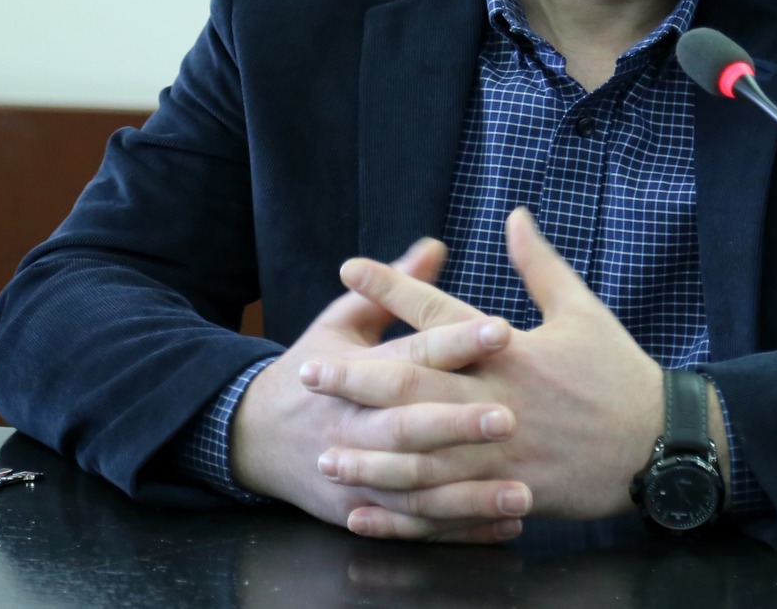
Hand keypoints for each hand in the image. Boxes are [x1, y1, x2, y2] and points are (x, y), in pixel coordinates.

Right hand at [228, 238, 531, 541]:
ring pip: (415, 486)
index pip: (410, 355)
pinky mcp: (361, 513)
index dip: (455, 343)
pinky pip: (414, 526)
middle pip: (410, 425)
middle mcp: (355, 425)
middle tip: (511, 416)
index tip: (503, 331)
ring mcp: (356, 475)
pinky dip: (459, 529)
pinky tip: (504, 526)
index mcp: (354, 372)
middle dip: (459, 422)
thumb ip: (393, 290)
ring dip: (469, 492)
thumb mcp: (342, 324)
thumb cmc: (314, 369)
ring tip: (521, 491)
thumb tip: (436, 247)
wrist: (254, 437)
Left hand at [313, 208, 670, 529]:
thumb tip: (515, 215)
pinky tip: (365, 509)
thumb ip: (540, 265)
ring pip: (420, 456)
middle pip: (414, 385)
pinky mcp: (507, 492)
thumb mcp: (584, 310)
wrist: (661, 443)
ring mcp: (501, 451)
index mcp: (513, 351)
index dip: (393, 288)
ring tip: (325, 447)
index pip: (441, 313)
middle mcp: (499, 399)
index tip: (350, 266)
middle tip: (310, 370)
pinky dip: (401, 512)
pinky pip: (443, 509)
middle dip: (356, 377)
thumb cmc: (620, 373)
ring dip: (368, 451)